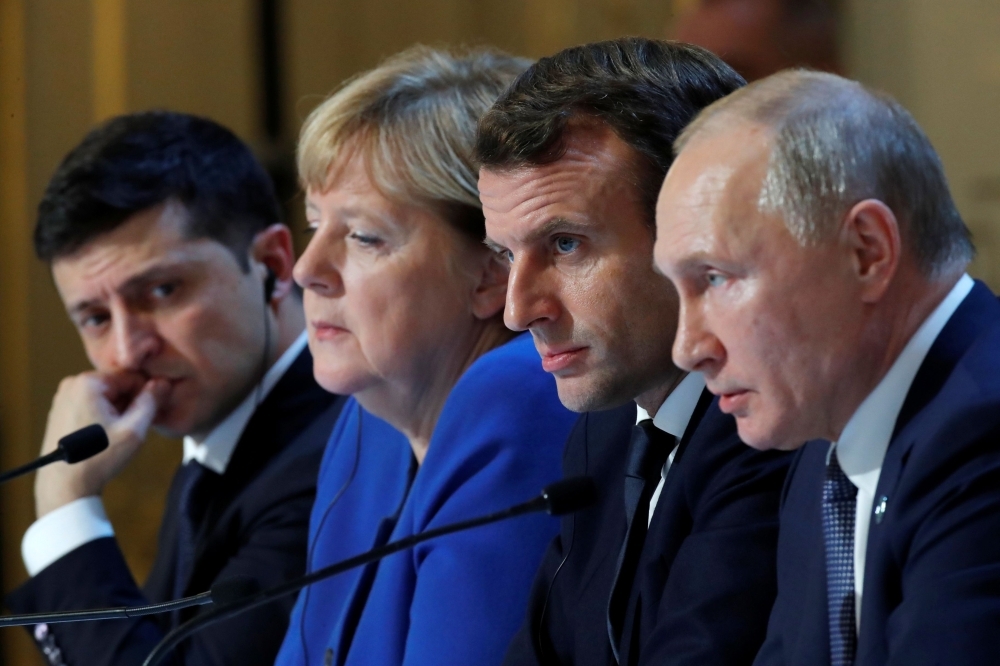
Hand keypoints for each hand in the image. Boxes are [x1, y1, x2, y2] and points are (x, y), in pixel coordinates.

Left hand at [34, 371, 169, 517]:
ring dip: (118, 410)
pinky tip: (106, 436)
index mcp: (89, 383)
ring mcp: (63, 398)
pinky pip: (91, 405)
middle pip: (116, 385)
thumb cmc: (99, 458)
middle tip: (136, 426)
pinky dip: (103, 416)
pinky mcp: (60, 411)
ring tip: (121, 433)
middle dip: (130, 402)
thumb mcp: (133, 430)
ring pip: (105, 396)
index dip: (147, 393)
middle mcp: (72, 384)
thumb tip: (163, 382)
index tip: (154, 411)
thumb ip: (151, 402)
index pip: (131, 377)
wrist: (64, 485)